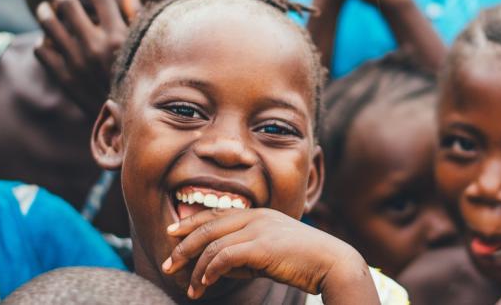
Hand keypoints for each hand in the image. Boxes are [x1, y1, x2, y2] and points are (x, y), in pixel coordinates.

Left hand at [35, 0, 140, 112]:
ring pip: (49, 24)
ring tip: (47, 7)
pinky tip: (50, 39)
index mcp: (118, 36)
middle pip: (67, 3)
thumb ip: (135, 14)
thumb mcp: (144, 46)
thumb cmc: (141, 78)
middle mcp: (95, 46)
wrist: (129, 119)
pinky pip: (42, 50)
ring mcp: (76, 62)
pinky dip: (43, 41)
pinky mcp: (64, 78)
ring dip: (45, 10)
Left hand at [161, 208, 378, 303]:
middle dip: (183, 246)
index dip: (190, 223)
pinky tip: (204, 284)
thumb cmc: (303, 261)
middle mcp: (255, 217)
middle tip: (168, 264)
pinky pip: (224, 257)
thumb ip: (245, 256)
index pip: (215, 215)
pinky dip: (209, 271)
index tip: (171, 233)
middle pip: (207, 227)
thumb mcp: (269, 255)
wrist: (332, 263)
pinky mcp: (261, 247)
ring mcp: (258, 229)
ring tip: (188, 287)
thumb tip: (216, 267)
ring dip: (195, 268)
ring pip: (212, 245)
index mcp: (258, 213)